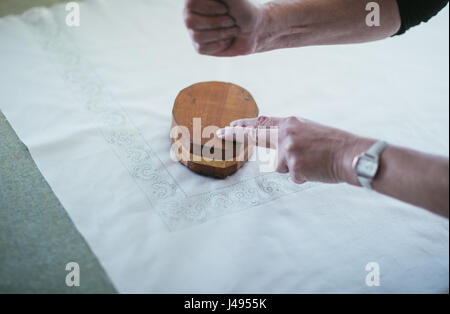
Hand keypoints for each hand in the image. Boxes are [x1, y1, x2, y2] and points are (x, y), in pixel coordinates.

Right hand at [184, 0, 263, 55]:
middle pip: (191, 22)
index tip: (226, 9)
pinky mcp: (200, 46)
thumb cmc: (244, 11)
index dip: (210, 8)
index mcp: (196, 1)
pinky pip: (202, 48)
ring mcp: (194, 31)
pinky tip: (226, 40)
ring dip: (221, 34)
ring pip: (197, 36)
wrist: (254, 32)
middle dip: (218, 22)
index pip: (190, 5)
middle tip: (231, 21)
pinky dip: (219, 45)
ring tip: (231, 30)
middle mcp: (191, 15)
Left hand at [217, 116, 364, 183]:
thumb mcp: (309, 130)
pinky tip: (316, 170)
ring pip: (279, 165)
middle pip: (256, 137)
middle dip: (236, 135)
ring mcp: (289, 150)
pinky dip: (303, 176)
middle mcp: (286, 134)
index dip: (243, 125)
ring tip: (312, 162)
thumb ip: (289, 134)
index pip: (261, 122)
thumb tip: (274, 143)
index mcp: (291, 123)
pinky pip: (293, 176)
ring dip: (292, 167)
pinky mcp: (294, 167)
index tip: (228, 126)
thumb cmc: (334, 144)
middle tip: (219, 132)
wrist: (352, 154)